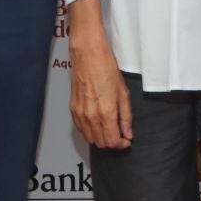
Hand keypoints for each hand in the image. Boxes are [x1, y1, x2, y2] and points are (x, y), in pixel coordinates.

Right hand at [68, 35, 132, 149]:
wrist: (88, 55)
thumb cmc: (106, 68)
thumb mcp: (123, 92)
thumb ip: (125, 116)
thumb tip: (127, 133)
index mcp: (106, 112)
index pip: (112, 141)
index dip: (121, 145)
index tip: (126, 141)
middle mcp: (91, 116)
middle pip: (101, 143)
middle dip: (112, 142)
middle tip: (120, 134)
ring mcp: (80, 114)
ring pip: (90, 138)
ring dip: (101, 138)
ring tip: (110, 128)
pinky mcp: (72, 110)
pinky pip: (81, 129)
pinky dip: (90, 131)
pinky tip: (98, 123)